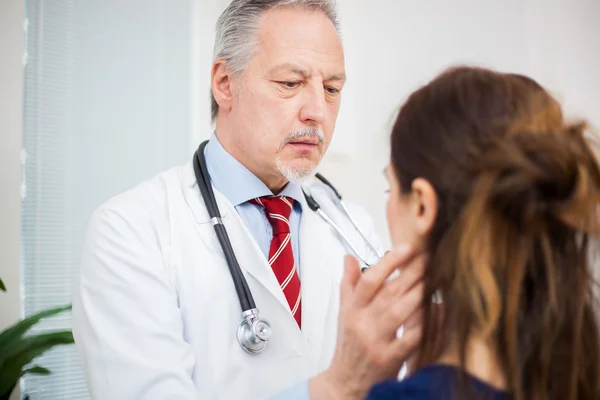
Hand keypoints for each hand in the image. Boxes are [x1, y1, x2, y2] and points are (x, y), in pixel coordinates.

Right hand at [309, 246, 424, 399]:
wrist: (346, 383)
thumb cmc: (349, 345)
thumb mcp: (343, 312)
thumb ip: (348, 284)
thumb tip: (348, 257)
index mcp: (351, 309)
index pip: (369, 280)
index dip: (389, 261)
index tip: (407, 247)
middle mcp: (362, 323)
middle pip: (388, 292)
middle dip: (411, 273)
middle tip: (429, 259)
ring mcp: (376, 341)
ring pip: (399, 312)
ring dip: (419, 294)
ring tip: (434, 279)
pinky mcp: (390, 359)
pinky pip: (411, 337)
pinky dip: (425, 323)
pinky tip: (436, 310)